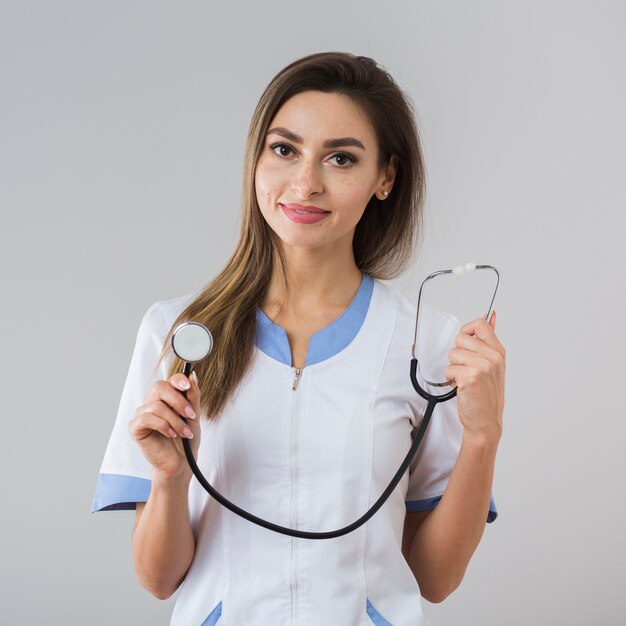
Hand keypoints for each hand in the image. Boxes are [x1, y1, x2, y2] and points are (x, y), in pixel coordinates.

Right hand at [129, 371, 201, 479]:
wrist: (181, 461)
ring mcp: (142, 414)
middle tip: (190, 415)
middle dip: (178, 401)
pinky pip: (146, 419)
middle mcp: (152, 402)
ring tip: (184, 432)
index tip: (188, 387)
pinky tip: (171, 434)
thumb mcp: (194, 416)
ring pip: (156, 406)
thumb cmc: (186, 439)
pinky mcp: (135, 427)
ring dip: (175, 420)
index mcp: (166, 397)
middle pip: (159, 387)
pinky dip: (162, 426)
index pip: (169, 380)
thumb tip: (192, 376)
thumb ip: (193, 396)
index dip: (178, 380)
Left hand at [444, 312, 505, 442]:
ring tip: (465, 379)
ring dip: (454, 368)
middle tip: (467, 368)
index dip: (467, 330)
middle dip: (458, 353)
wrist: (486, 421)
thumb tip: (490, 317)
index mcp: (498, 351)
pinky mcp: (470, 377)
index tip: (466, 343)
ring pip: (452, 354)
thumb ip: (489, 340)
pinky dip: (451, 379)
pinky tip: (462, 387)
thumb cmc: (487, 395)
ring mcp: (483, 367)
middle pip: (461, 338)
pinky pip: (449, 369)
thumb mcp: (494, 365)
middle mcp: (493, 357)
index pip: (480, 324)